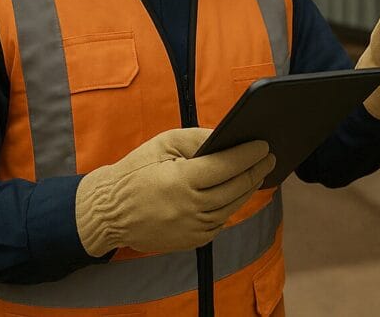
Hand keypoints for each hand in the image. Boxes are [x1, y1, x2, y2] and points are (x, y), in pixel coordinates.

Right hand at [75, 128, 275, 255]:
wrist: (109, 212)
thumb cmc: (136, 171)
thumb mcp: (164, 144)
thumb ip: (198, 138)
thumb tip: (228, 138)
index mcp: (182, 181)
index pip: (227, 166)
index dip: (249, 154)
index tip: (264, 145)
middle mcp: (190, 208)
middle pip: (236, 187)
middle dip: (256, 170)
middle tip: (269, 157)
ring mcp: (192, 228)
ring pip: (232, 206)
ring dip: (248, 189)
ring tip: (258, 173)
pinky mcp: (192, 241)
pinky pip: (221, 221)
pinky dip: (231, 205)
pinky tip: (237, 192)